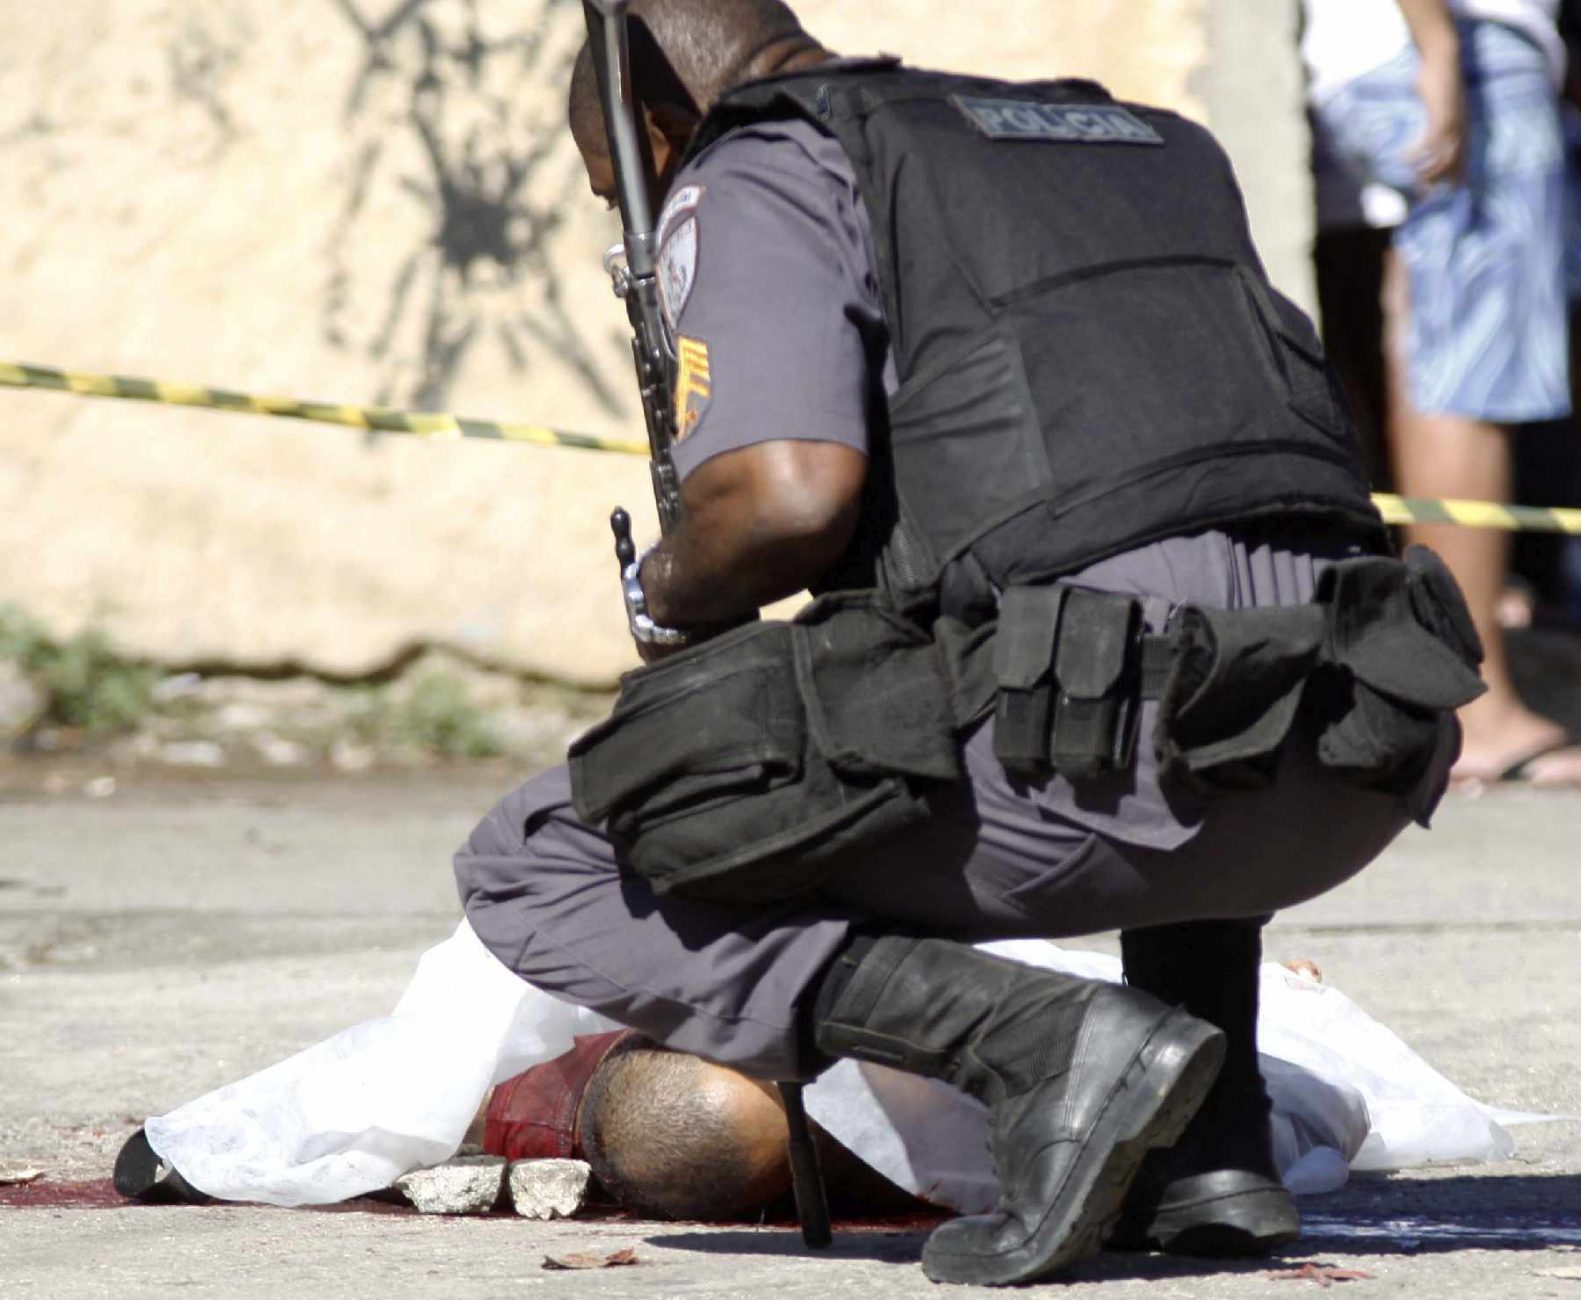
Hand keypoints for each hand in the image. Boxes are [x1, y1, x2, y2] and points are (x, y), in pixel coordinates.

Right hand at [1410, 44, 1465, 184]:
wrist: (1443, 57)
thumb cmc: (1438, 76)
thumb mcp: (1439, 100)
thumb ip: (1436, 113)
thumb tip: (1427, 119)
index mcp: (1461, 124)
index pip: (1462, 155)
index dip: (1457, 174)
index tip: (1450, 190)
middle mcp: (1460, 127)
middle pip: (1453, 162)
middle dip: (1440, 179)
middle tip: (1425, 193)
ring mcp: (1452, 123)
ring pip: (1443, 157)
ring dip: (1427, 171)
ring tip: (1412, 177)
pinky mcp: (1441, 118)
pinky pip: (1429, 144)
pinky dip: (1416, 154)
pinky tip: (1403, 158)